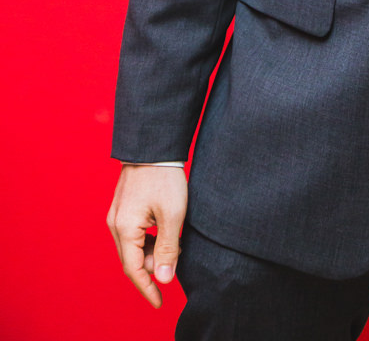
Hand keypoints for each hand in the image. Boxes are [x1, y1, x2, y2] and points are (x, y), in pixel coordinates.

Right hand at [107, 164, 187, 307]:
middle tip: (176, 259)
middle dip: (153, 266)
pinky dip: (148, 240)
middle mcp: (115, 224)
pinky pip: (132, 234)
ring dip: (152, 252)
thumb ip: (167, 248)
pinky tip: (165, 232)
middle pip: (132, 259)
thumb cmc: (164, 177)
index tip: (160, 302)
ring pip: (133, 247)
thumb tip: (164, 279)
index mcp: (124, 228)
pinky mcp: (122, 207)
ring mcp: (117, 215)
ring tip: (174, 243)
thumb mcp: (172, 214)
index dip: (147, 288)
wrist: (153, 144)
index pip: (133, 269)